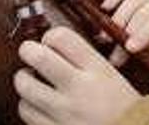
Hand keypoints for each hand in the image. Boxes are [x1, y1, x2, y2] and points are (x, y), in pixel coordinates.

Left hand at [15, 27, 139, 124]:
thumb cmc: (123, 108)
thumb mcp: (113, 76)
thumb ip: (87, 60)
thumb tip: (54, 46)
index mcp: (97, 70)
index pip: (62, 37)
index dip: (50, 36)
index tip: (49, 42)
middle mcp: (78, 89)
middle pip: (38, 57)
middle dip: (27, 50)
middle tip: (30, 53)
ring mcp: (64, 112)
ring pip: (25, 86)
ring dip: (24, 80)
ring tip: (31, 80)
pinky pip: (26, 113)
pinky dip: (28, 105)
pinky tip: (37, 103)